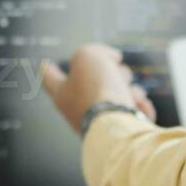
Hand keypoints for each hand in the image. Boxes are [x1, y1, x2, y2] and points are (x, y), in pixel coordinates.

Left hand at [39, 44, 156, 134]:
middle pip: (94, 83)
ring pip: (117, 95)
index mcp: (62, 94)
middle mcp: (78, 111)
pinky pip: (133, 112)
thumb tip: (112, 60)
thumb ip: (95, 51)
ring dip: (129, 89)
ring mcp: (100, 124)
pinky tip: (141, 107)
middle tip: (117, 70)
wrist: (118, 126)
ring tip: (133, 93)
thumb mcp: (87, 56)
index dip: (48, 69)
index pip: (49, 78)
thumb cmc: (97, 89)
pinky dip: (139, 106)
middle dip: (110, 72)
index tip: (44, 64)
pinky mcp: (120, 134)